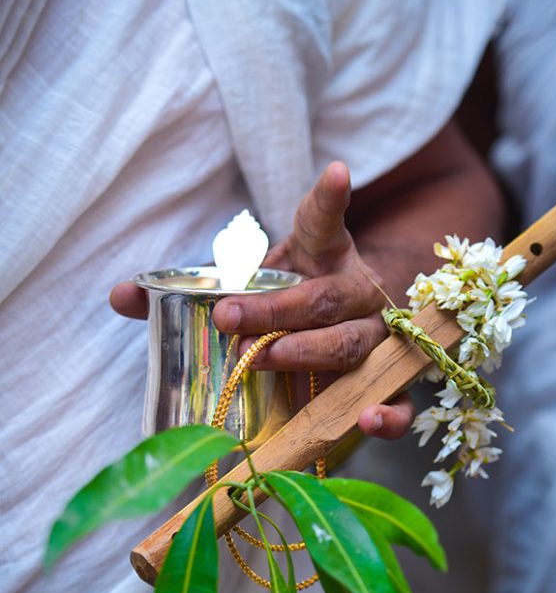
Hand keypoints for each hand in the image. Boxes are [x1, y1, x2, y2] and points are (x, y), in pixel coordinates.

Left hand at [109, 161, 414, 438]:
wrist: (348, 335)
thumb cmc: (291, 307)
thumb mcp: (248, 288)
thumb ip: (187, 292)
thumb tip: (119, 296)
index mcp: (324, 258)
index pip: (325, 222)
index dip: (330, 198)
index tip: (336, 172)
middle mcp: (356, 293)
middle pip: (324, 299)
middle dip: (274, 309)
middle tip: (226, 316)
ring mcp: (377, 339)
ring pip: (351, 346)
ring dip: (307, 353)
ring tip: (264, 359)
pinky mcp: (388, 384)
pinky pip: (401, 402)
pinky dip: (388, 414)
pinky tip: (366, 420)